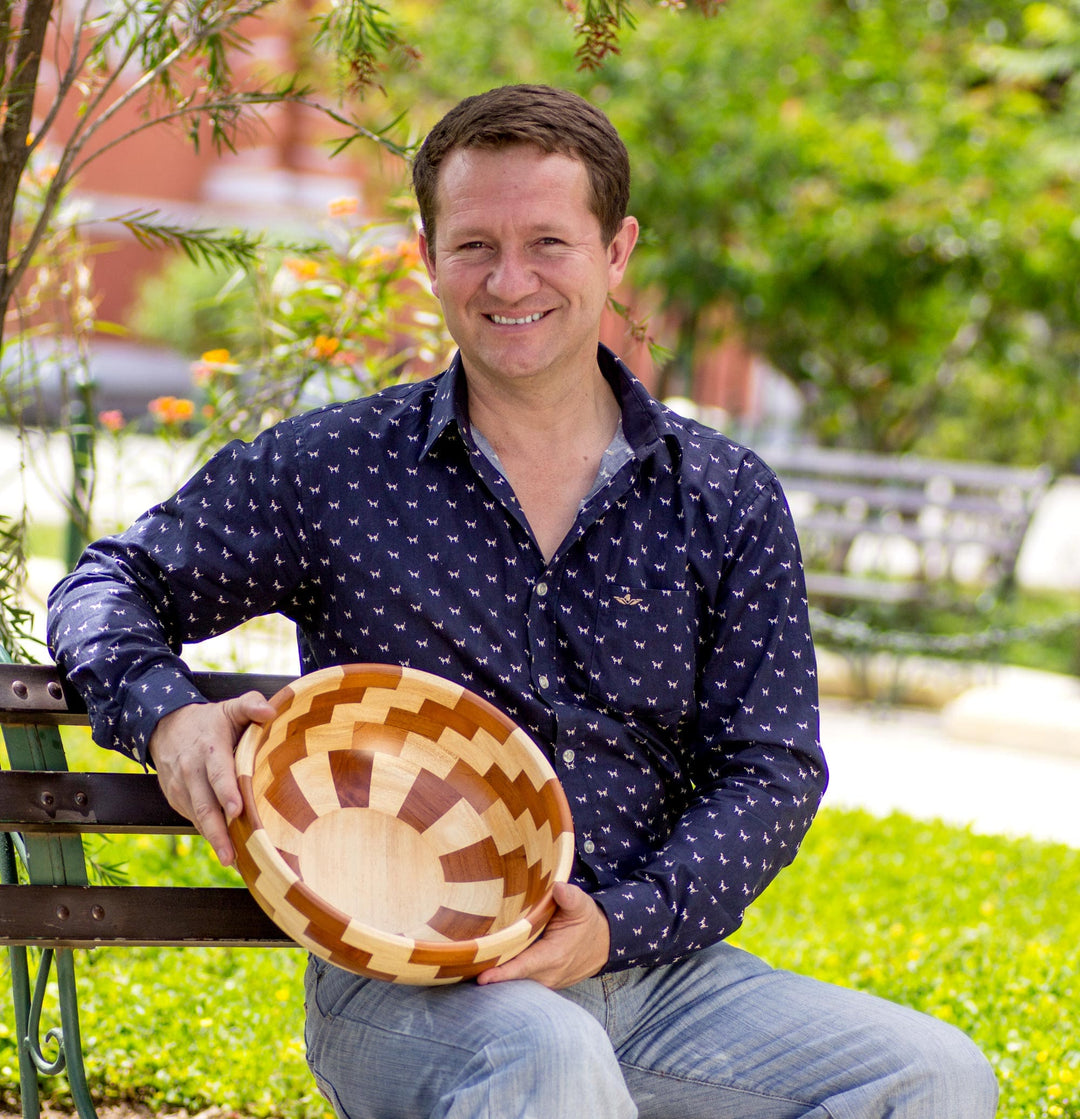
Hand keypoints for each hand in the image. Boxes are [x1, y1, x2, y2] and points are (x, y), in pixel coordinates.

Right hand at [148, 691, 275, 866]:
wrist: (164, 725)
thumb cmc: (209, 720)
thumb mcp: (229, 707)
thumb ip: (251, 705)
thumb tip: (271, 711)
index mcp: (209, 748)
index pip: (218, 773)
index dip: (227, 792)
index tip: (238, 811)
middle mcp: (191, 770)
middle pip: (205, 805)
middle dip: (218, 832)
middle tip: (232, 856)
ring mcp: (180, 786)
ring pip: (197, 816)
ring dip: (213, 839)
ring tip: (232, 860)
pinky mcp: (175, 797)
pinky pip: (192, 817)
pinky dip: (206, 832)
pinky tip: (223, 846)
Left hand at [476, 882, 609, 989]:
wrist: (603, 942)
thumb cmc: (587, 921)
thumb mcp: (581, 905)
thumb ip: (569, 897)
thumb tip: (557, 887)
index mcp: (554, 956)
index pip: (523, 967)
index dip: (502, 973)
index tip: (482, 977)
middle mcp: (547, 975)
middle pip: (512, 979)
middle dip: (488, 976)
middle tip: (460, 969)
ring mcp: (543, 981)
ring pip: (514, 983)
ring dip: (494, 978)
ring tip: (464, 969)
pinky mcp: (540, 981)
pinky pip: (519, 982)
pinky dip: (503, 977)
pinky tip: (483, 967)